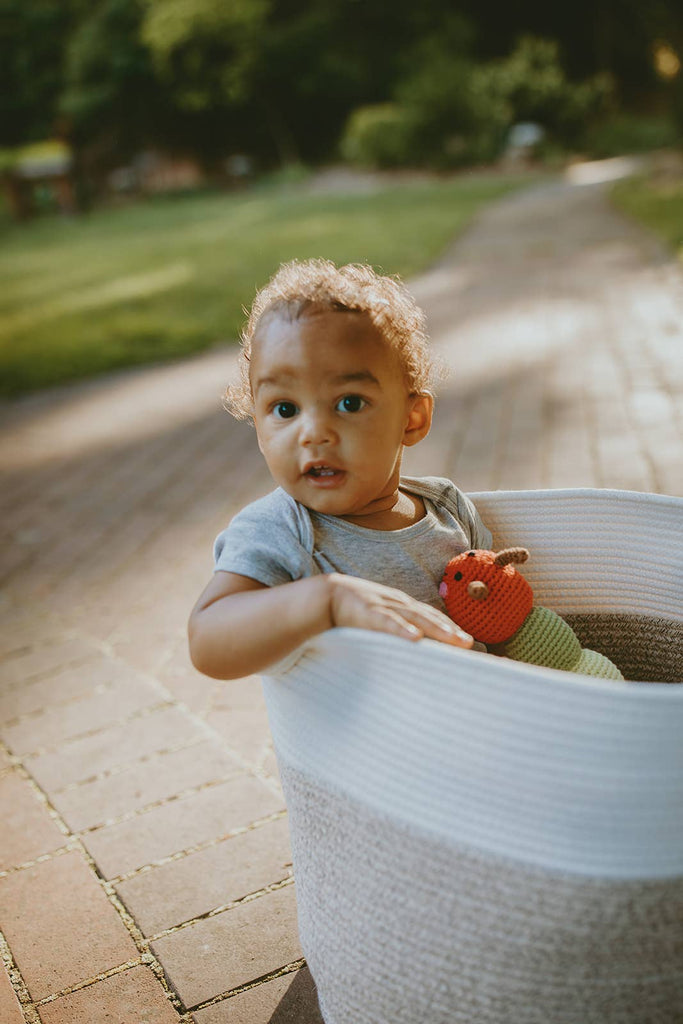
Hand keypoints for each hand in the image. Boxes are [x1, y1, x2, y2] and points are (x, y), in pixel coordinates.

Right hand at [327, 574, 472, 647]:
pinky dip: (401, 629)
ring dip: (437, 629)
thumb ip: (397, 629)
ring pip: (416, 618)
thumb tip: (416, 647)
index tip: (468, 643)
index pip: (432, 617)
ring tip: (455, 640)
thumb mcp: (380, 618)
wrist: (324, 595)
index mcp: (402, 606)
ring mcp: (384, 606)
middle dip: (451, 630)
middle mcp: (398, 604)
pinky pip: (387, 622)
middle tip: (470, 644)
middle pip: (430, 617)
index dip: (450, 628)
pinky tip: (415, 638)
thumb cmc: (353, 611)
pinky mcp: (367, 613)